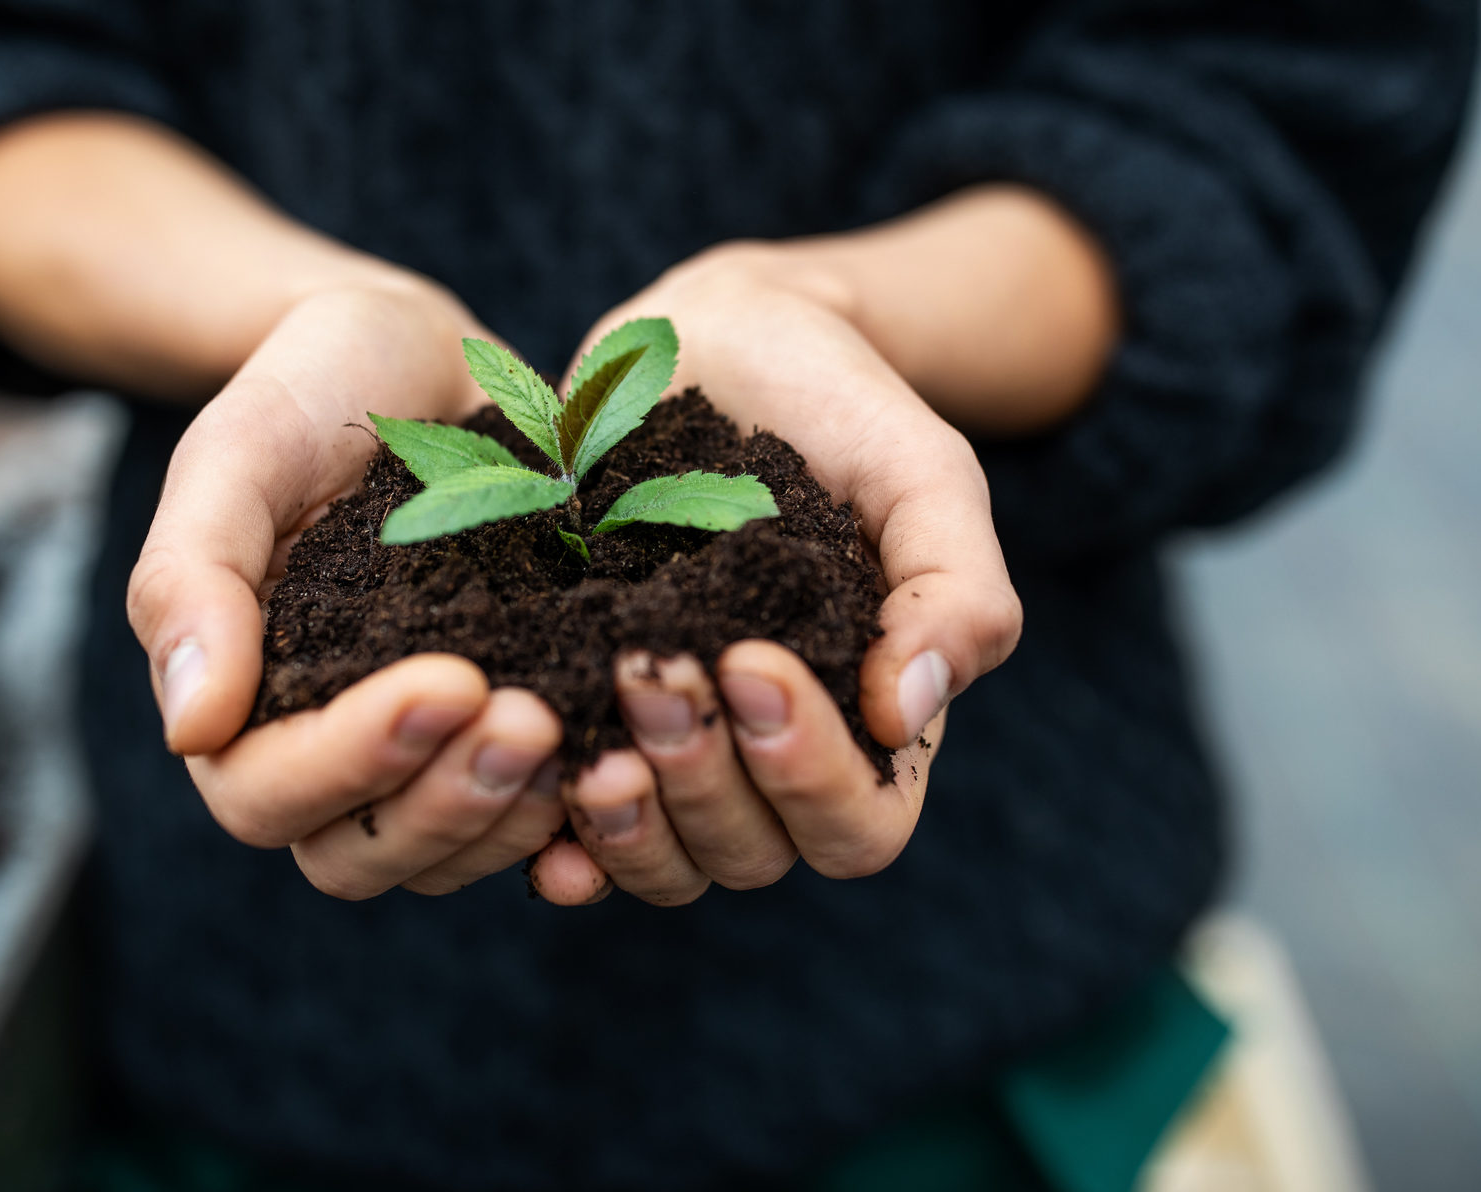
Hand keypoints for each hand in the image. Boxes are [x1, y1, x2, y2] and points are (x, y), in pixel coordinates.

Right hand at [128, 283, 573, 898]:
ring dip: (515, 817)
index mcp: (240, 701)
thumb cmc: (308, 390)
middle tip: (534, 719)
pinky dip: (579, 814)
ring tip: (592, 738)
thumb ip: (191, 579)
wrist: (415, 354)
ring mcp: (422, 755)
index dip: (352, 761)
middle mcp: (325, 750)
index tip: (449, 682)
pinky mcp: (506, 733)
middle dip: (448, 804)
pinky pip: (532, 824)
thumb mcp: (236, 453)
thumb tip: (191, 729)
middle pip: (359, 855)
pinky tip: (634, 760)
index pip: (266, 794)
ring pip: (449, 854)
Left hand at [529, 246, 1024, 905]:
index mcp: (869, 727)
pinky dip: (547, 831)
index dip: (807, 773)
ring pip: (660, 860)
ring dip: (625, 820)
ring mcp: (674, 750)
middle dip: (700, 778)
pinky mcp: (583, 721)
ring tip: (585, 741)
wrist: (720, 340)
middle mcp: (769, 762)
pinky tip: (525, 782)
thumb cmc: (841, 408)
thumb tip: (911, 712)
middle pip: (749, 854)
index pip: (856, 826)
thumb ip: (955, 591)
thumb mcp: (924, 475)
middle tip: (649, 668)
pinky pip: (566, 828)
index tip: (752, 660)